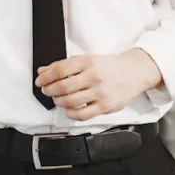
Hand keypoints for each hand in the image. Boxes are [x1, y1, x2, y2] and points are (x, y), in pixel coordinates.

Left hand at [34, 48, 162, 120]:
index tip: (40, 81)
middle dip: (50, 90)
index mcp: (87, 61)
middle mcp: (93, 76)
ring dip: (58, 102)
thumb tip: (43, 71)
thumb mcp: (87, 59)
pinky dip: (71, 114)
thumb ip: (64, 65)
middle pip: (63, 86)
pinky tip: (68, 109)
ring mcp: (100, 92)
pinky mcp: (105, 106)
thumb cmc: (109, 66)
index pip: (60, 69)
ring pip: (71, 101)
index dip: (46, 77)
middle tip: (47, 91)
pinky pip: (82, 114)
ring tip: (57, 99)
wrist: (134, 72)